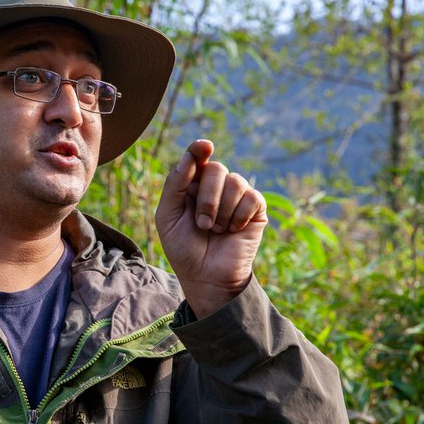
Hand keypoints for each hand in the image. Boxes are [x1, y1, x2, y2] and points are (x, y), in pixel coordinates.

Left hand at [155, 140, 267, 317]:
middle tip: (202, 224)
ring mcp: (237, 196)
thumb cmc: (183, 248)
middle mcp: (215, 186)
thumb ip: (175, 185)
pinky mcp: (255, 208)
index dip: (200, 149)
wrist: (206, 276)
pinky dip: (239, 216)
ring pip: (235, 182)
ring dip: (222, 211)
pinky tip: (233, 231)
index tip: (204, 146)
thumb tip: (189, 157)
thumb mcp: (168, 217)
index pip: (197, 157)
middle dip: (207, 198)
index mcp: (191, 185)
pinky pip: (252, 197)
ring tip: (216, 230)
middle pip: (216, 169)